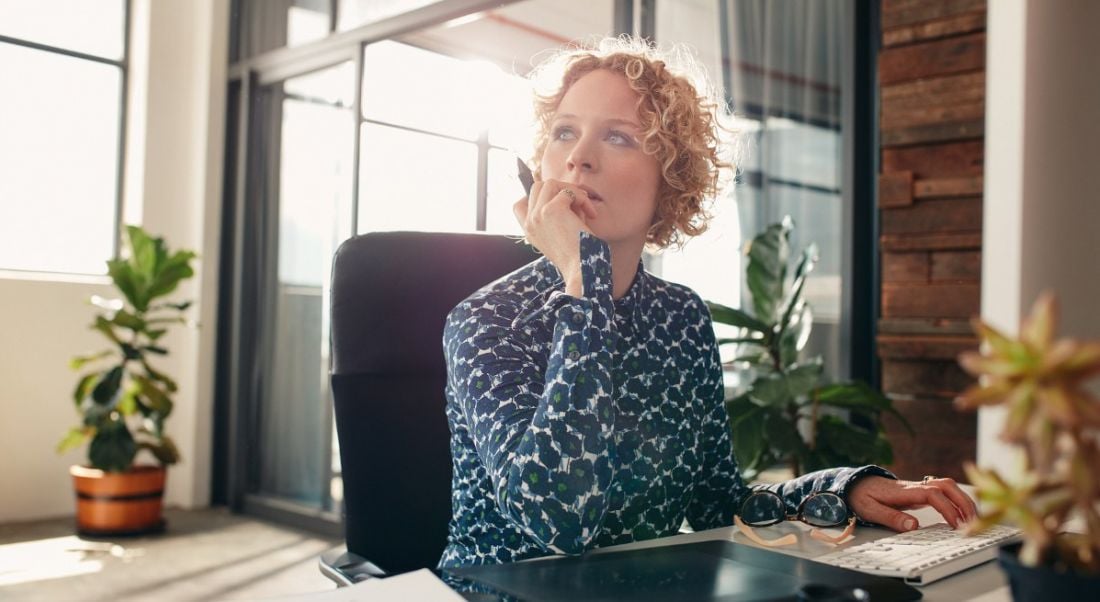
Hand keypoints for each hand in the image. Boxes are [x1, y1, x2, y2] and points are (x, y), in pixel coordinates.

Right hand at [513, 179, 597, 296]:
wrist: (581, 270)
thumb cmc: (578, 256)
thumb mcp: (561, 235)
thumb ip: (557, 217)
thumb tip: (567, 191)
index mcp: (529, 231)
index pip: (520, 204)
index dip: (537, 197)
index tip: (558, 201)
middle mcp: (529, 222)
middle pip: (537, 187)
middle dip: (560, 189)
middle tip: (577, 203)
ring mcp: (537, 215)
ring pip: (551, 183)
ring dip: (572, 191)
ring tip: (584, 207)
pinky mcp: (551, 210)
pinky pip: (569, 192)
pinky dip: (583, 199)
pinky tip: (591, 214)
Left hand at [847, 476, 978, 530]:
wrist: (854, 483)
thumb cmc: (861, 496)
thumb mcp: (870, 509)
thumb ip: (891, 517)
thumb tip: (914, 526)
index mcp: (903, 491)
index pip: (932, 494)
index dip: (947, 508)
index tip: (956, 524)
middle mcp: (914, 486)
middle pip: (945, 485)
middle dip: (963, 501)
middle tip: (974, 522)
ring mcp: (918, 487)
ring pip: (947, 486)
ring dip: (963, 500)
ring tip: (974, 519)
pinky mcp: (919, 492)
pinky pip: (943, 491)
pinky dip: (957, 500)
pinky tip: (963, 512)